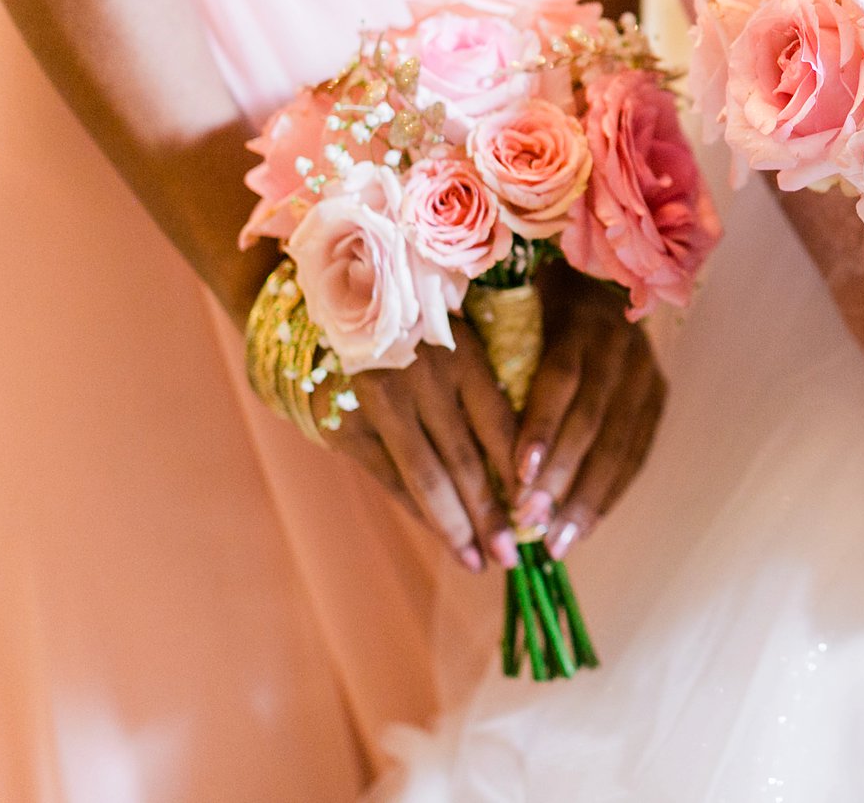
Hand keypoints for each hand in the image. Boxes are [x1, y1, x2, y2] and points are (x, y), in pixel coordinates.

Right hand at [320, 318, 518, 572]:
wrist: (323, 303)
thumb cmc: (413, 322)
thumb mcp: (457, 335)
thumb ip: (484, 384)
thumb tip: (525, 454)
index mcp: (462, 356)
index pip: (501, 425)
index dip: (521, 472)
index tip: (540, 509)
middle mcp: (424, 383)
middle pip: (467, 462)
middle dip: (492, 515)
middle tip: (513, 556)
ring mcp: (382, 407)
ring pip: (427, 480)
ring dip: (455, 527)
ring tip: (478, 561)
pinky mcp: (348, 426)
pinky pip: (390, 479)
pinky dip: (417, 511)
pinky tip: (438, 535)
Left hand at [510, 266, 666, 558]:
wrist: (598, 271)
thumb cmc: (528, 297)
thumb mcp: (508, 306)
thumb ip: (486, 352)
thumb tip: (444, 416)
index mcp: (577, 319)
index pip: (560, 378)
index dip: (541, 428)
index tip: (516, 475)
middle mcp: (618, 344)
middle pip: (592, 419)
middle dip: (560, 476)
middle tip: (528, 522)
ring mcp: (644, 369)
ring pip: (620, 442)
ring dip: (587, 496)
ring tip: (558, 542)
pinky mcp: (657, 392)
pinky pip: (638, 451)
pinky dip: (611, 491)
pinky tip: (586, 526)